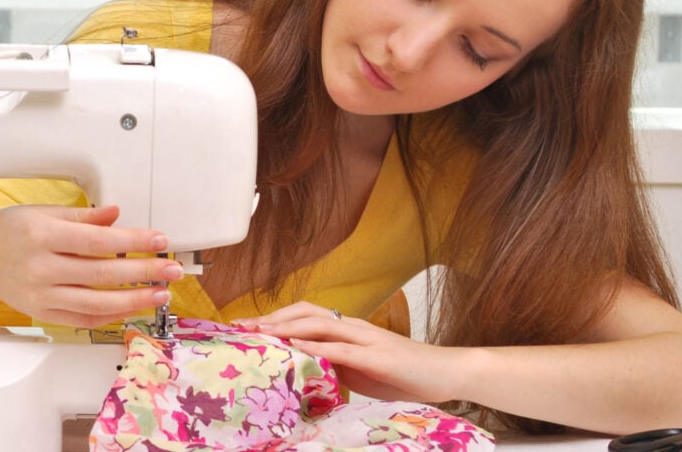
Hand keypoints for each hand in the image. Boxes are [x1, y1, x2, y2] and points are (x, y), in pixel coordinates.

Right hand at [0, 202, 183, 327]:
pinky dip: (110, 315)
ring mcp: (41, 295)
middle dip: (143, 272)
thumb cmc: (9, 231)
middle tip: (171, 270)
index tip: (159, 240)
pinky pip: (82, 318)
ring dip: (133, 300)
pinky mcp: (42, 313)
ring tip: (159, 294)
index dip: (133, 242)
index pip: (98, 241)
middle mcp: (41, 268)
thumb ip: (83, 217)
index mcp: (42, 236)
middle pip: (102, 274)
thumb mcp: (43, 212)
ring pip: (96, 303)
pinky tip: (131, 308)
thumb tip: (116, 214)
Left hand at [233, 301, 465, 403]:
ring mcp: (366, 338)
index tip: (246, 326)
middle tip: (242, 326)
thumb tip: (306, 368)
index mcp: (348, 330)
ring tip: (261, 330)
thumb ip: (335, 365)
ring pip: (320, 324)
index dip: (275, 318)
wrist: (445, 374)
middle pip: (306, 313)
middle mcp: (353, 327)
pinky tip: (298, 344)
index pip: (305, 316)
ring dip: (287, 325)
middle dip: (272, 318)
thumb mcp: (361, 371)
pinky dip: (318, 345)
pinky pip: (343, 347)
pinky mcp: (379, 355)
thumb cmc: (403, 374)